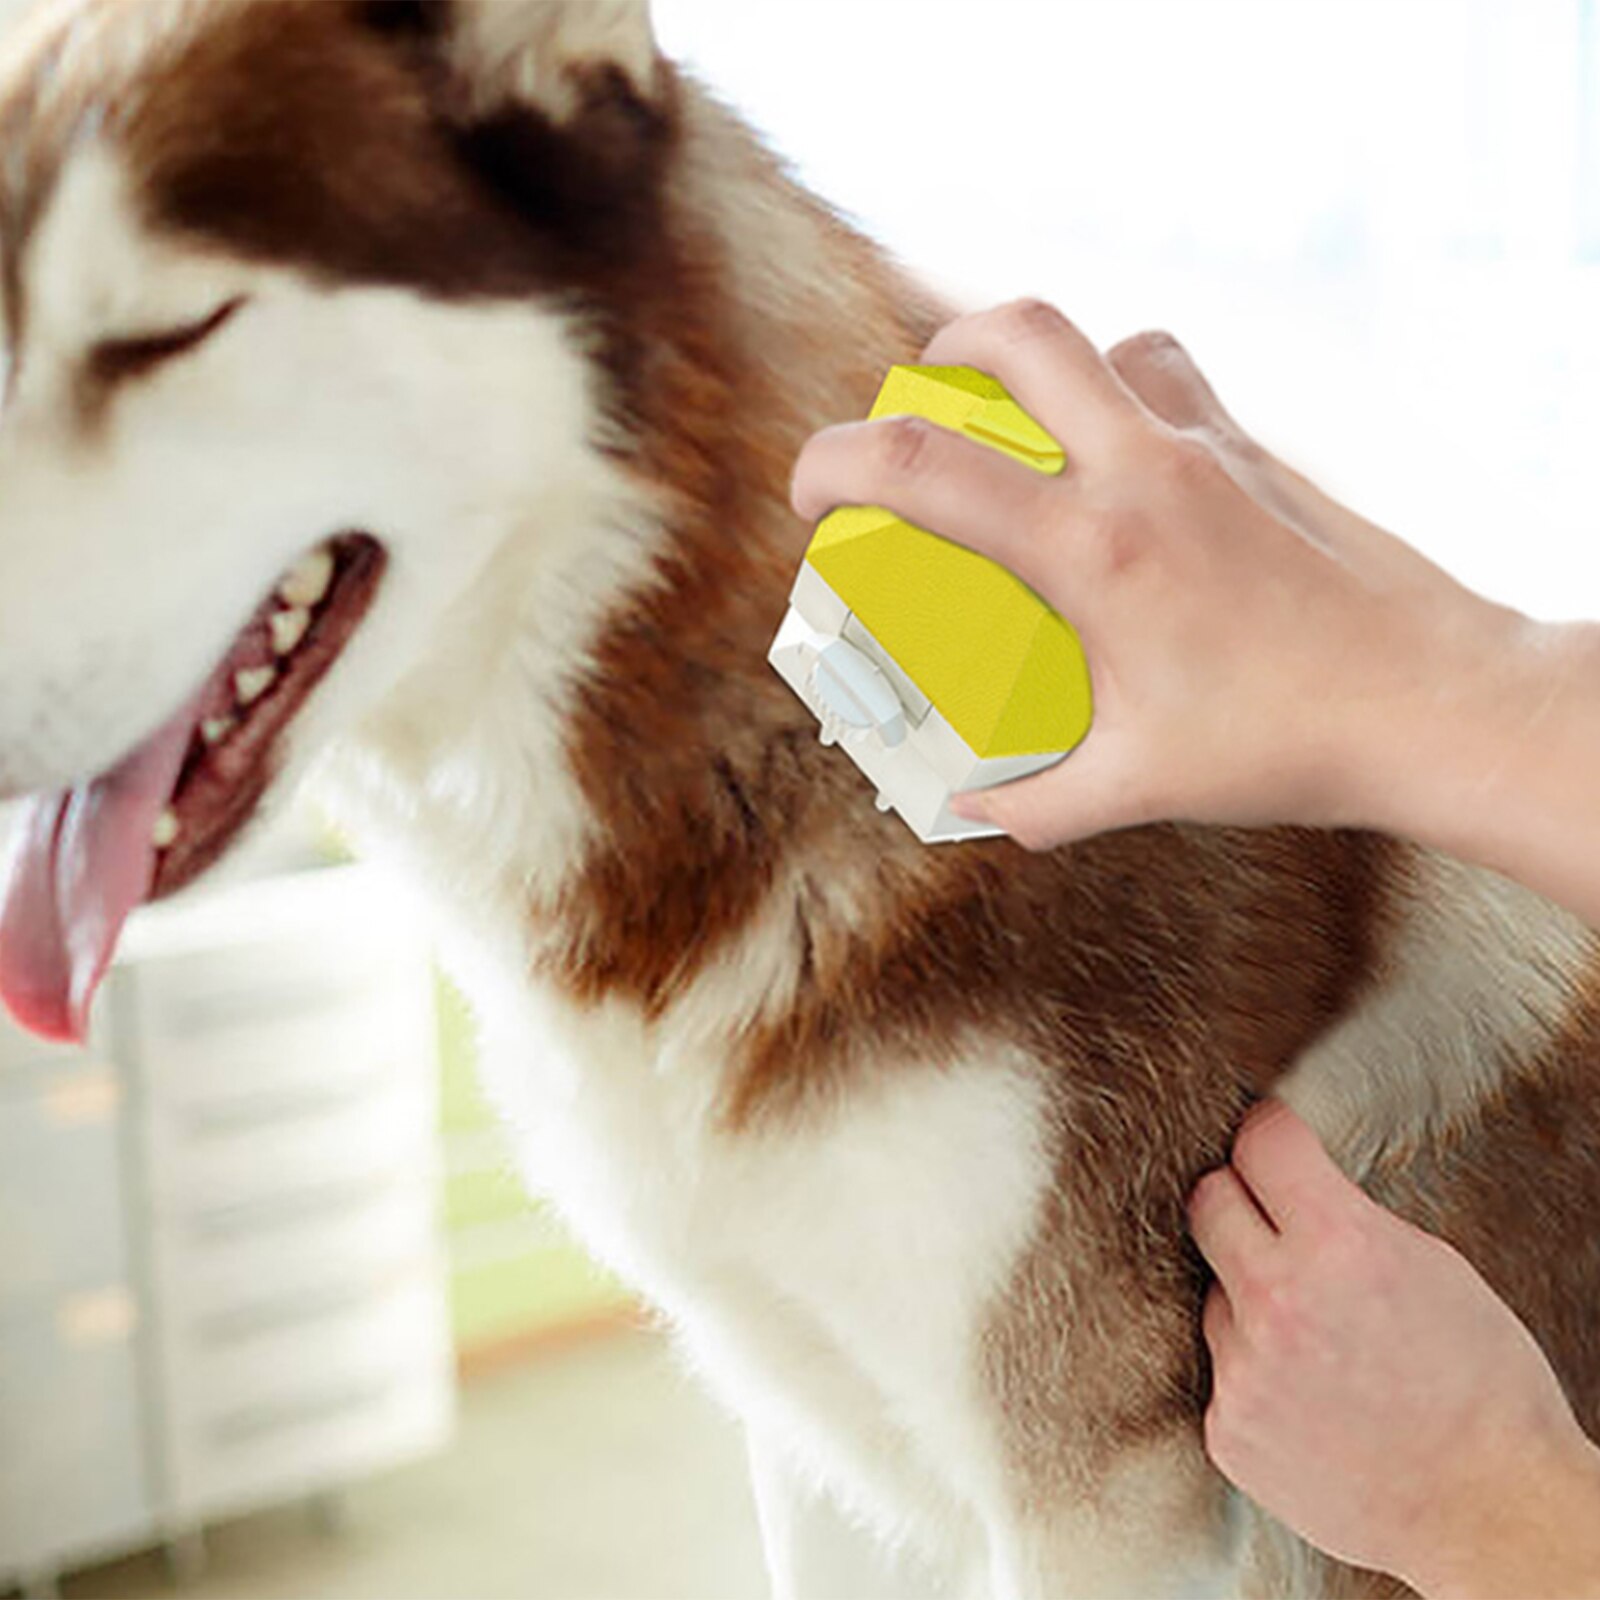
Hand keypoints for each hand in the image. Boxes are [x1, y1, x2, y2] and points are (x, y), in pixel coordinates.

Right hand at [787, 299, 1531, 849]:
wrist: (1435, 704)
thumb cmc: (1287, 744)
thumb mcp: (1138, 787)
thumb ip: (1033, 805)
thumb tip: (967, 809)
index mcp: (1097, 551)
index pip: (928, 469)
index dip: (835, 464)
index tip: (810, 498)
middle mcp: (1150, 473)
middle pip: (1018, 334)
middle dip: (939, 349)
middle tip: (913, 401)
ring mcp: (1213, 449)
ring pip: (1106, 340)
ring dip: (1042, 364)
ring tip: (1018, 423)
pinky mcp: (1260, 452)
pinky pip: (1172, 378)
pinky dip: (1122, 392)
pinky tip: (1119, 461)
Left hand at [1189, 1099, 1599, 1597]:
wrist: (1491, 1513)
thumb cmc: (1483, 1387)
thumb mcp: (1432, 1267)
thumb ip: (1346, 1218)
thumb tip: (1289, 1181)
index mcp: (1339, 1245)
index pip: (1259, 1145)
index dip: (1269, 1134)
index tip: (1270, 1138)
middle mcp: (1277, 1301)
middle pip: (1208, 1202)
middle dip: (1239, 1199)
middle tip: (1272, 1219)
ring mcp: (1245, 1371)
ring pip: (1217, 1294)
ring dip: (1252, 1302)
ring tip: (1321, 1344)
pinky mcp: (1228, 1429)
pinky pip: (1222, 1370)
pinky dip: (1256, 1373)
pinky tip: (1310, 1397)